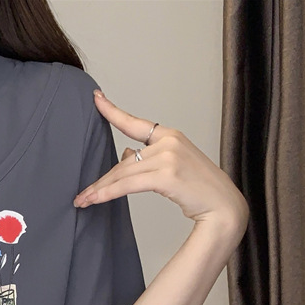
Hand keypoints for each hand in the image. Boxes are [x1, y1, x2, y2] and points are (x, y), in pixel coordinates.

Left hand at [73, 90, 248, 235]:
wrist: (223, 206)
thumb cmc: (199, 188)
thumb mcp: (173, 167)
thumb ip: (148, 158)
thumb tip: (125, 154)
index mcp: (170, 136)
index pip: (135, 123)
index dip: (112, 111)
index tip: (96, 98)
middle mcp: (168, 141)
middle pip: (123, 161)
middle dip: (101, 180)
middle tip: (82, 194)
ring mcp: (168, 156)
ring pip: (122, 173)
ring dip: (99, 190)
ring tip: (83, 200)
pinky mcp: (166, 174)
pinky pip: (127, 184)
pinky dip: (108, 193)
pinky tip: (94, 199)